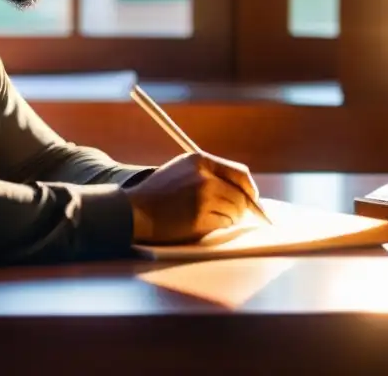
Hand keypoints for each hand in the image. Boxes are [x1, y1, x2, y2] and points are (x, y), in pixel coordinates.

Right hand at [124, 151, 260, 243]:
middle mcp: (204, 176)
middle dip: (242, 209)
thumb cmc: (159, 194)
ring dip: (228, 219)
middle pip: (241, 195)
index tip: (253, 200)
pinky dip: (217, 227)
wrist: (134, 210)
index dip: (250, 189)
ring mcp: (203, 197)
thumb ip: (210, 175)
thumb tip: (244, 192)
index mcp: (200, 160)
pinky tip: (199, 224)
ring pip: (235, 212)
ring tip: (208, 218)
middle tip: (237, 216)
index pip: (240, 173)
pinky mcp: (200, 217)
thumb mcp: (182, 171)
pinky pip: (223, 225)